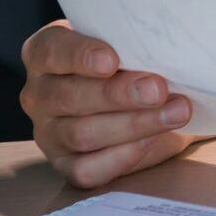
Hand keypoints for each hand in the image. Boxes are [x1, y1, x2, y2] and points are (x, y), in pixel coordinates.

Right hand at [19, 20, 192, 188]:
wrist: (149, 101)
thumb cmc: (133, 63)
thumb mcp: (132, 46)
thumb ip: (135, 47)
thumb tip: (164, 50)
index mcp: (46, 54)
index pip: (50, 50)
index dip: (79, 55)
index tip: (111, 60)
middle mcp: (39, 94)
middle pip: (69, 96)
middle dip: (117, 94)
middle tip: (157, 89)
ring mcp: (49, 133)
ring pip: (81, 134)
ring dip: (133, 124)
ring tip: (175, 112)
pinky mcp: (66, 165)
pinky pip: (87, 169)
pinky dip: (123, 156)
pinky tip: (152, 140)